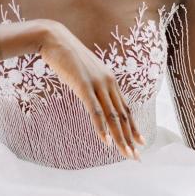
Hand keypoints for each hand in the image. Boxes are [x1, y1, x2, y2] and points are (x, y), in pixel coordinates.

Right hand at [38, 22, 145, 159]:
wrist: (54, 39)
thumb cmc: (67, 57)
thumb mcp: (84, 74)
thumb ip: (92, 86)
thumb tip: (94, 98)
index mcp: (110, 81)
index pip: (125, 109)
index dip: (133, 127)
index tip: (140, 142)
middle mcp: (108, 83)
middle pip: (123, 116)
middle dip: (130, 138)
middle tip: (137, 157)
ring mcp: (97, 84)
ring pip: (112, 116)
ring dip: (120, 137)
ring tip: (126, 154)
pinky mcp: (84, 85)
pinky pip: (95, 110)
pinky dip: (101, 127)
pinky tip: (106, 141)